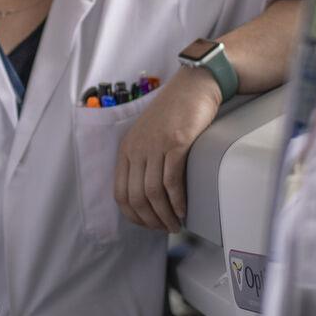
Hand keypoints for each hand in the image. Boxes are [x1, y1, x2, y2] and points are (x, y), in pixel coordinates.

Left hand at [113, 67, 222, 231]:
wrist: (194, 85)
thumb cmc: (175, 112)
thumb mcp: (149, 135)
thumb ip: (144, 158)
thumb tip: (149, 194)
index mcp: (127, 148)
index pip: (121, 193)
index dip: (134, 216)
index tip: (149, 225)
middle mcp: (136, 148)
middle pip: (136, 197)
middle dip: (151, 220)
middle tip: (166, 229)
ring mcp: (155, 145)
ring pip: (153, 193)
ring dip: (165, 215)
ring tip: (176, 224)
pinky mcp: (176, 142)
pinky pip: (171, 180)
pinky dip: (177, 200)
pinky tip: (183, 210)